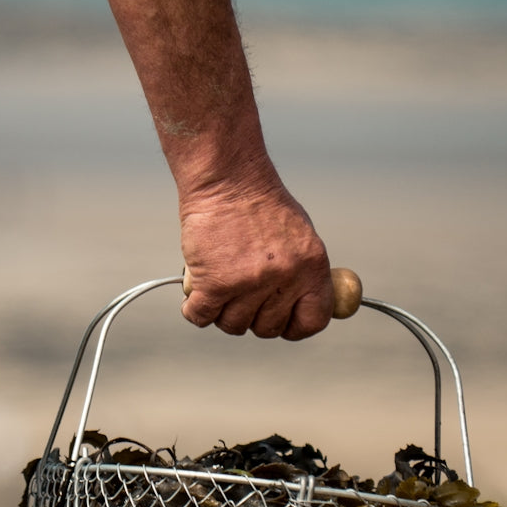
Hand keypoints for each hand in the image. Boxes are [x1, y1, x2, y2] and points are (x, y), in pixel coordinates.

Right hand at [179, 183, 332, 339]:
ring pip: (233, 325)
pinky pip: (202, 317)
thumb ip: (302, 275)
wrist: (227, 178)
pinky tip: (196, 293)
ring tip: (218, 285)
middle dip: (252, 316)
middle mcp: (284, 277)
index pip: (312, 321)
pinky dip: (194, 309)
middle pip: (267, 328)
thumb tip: (302, 309)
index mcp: (311, 266)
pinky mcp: (215, 283)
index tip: (280, 323)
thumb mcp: (298, 237)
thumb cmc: (260, 205)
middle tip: (240, 293)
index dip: (293, 328)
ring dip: (222, 311)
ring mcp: (249, 282)